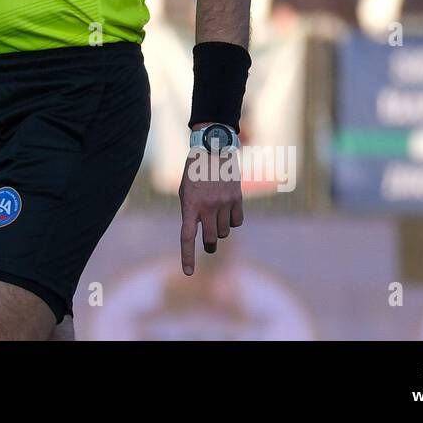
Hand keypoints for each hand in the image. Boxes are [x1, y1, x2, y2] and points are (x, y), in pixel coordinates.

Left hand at [178, 126, 243, 275]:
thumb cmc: (194, 172)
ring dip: (220, 228)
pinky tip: (228, 207)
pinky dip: (233, 221)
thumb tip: (200, 234)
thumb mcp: (185, 191)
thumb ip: (190, 212)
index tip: (189, 273)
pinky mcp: (237, 199)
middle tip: (208, 245)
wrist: (213, 149)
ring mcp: (223, 203)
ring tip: (216, 212)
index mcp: (190, 205)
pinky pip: (237, 223)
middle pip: (210, 240)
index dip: (188, 256)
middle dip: (209, 245)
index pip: (187, 237)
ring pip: (224, 232)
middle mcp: (207, 206)